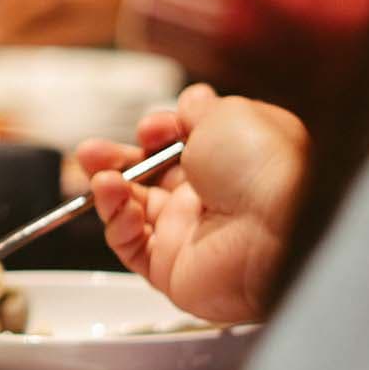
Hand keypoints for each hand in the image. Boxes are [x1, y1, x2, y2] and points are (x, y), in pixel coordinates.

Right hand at [77, 84, 307, 323]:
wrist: (277, 229)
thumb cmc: (265, 169)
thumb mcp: (229, 115)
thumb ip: (200, 110)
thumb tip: (191, 101)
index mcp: (230, 162)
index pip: (178, 147)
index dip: (157, 134)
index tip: (150, 128)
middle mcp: (211, 198)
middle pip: (149, 178)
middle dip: (116, 160)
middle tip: (91, 151)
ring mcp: (190, 234)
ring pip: (133, 210)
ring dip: (109, 189)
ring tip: (99, 173)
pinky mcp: (172, 268)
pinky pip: (131, 245)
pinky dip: (116, 222)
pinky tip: (116, 199)